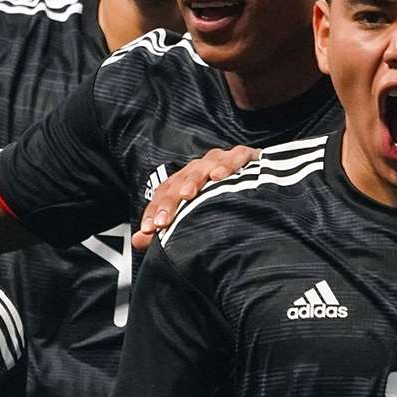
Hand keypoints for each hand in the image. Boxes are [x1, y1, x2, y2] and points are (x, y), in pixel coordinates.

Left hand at [132, 145, 261, 249]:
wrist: (259, 181)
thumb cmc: (223, 199)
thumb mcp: (195, 216)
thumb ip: (167, 228)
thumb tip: (137, 241)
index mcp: (184, 182)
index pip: (163, 194)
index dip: (153, 211)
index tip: (148, 231)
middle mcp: (197, 169)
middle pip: (178, 183)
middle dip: (169, 203)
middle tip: (162, 222)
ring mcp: (219, 160)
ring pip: (202, 168)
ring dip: (193, 180)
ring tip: (187, 194)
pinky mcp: (243, 156)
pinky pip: (234, 157)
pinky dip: (227, 165)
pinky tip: (219, 177)